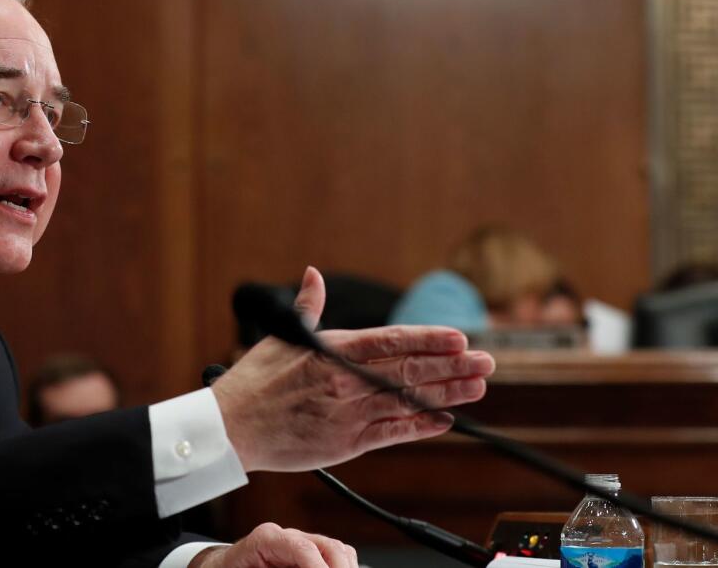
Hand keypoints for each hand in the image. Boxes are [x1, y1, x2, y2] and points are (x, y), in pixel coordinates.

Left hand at [190, 523, 357, 567]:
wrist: (221, 567)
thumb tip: (306, 565)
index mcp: (265, 538)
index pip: (302, 548)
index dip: (319, 567)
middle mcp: (286, 536)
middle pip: (328, 545)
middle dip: (340, 567)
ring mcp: (299, 542)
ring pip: (336, 550)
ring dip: (344, 567)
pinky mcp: (306, 552)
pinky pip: (334, 556)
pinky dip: (341, 566)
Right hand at [211, 266, 494, 472]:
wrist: (232, 428)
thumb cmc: (254, 381)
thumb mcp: (282, 337)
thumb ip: (307, 307)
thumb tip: (314, 275)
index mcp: (332, 352)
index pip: (391, 341)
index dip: (428, 339)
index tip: (458, 337)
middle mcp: (345, 381)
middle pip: (409, 371)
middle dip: (452, 366)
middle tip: (486, 362)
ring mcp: (348, 414)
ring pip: (407, 402)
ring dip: (447, 394)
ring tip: (478, 386)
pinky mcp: (346, 443)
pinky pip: (392, 433)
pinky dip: (420, 426)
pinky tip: (446, 420)